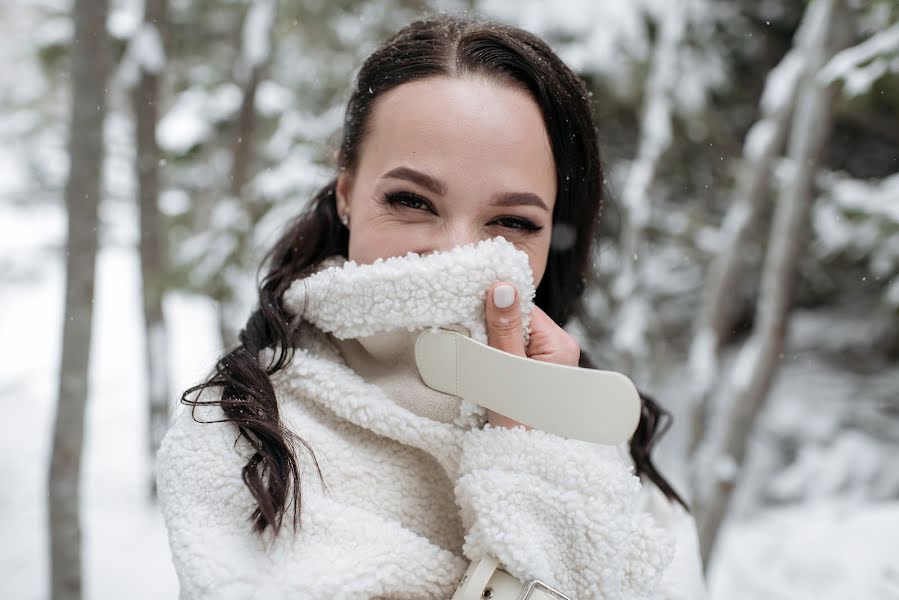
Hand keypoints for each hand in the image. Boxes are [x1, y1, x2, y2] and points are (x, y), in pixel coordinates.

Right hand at [484, 282, 580, 428]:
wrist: (526, 460)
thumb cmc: (519, 420)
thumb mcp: (506, 370)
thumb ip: (504, 328)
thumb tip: (503, 287)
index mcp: (559, 343)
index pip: (521, 309)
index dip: (495, 312)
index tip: (473, 321)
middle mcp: (560, 349)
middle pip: (517, 322)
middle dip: (493, 331)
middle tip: (478, 347)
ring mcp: (550, 362)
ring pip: (513, 338)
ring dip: (493, 347)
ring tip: (486, 366)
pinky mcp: (538, 374)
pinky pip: (514, 354)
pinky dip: (498, 360)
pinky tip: (491, 373)